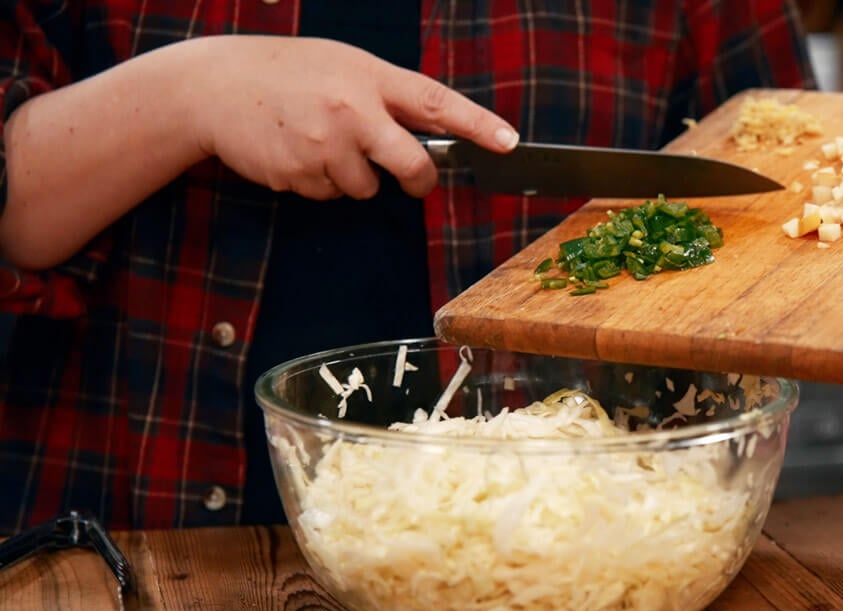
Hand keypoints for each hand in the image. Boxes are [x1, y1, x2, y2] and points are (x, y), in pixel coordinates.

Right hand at [188, 35, 517, 199]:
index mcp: (370, 77)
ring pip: (366, 188)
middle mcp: (352, 110)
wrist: (214, 86)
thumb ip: (387, 96)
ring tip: (319, 140)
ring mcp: (325, 144)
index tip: (509, 142)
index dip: (477, 124)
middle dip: (417, 180)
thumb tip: (435, 133)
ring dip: (352, 176)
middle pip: (411, 165)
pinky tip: (297, 152)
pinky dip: (319, 182)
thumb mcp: (343, 66)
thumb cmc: (287, 73)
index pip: (436, 102)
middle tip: (411, 179)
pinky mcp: (300, 173)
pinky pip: (330, 194)